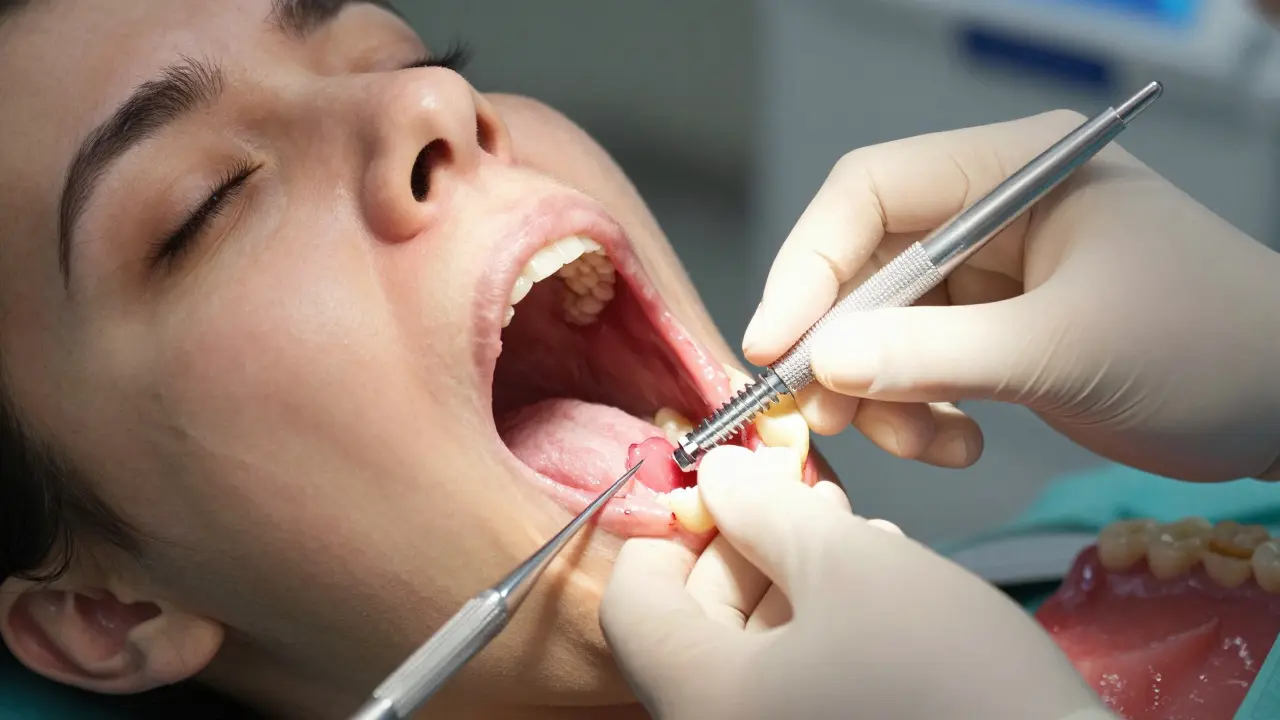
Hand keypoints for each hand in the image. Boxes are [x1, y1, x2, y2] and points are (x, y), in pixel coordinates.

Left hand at [599, 446, 1106, 719]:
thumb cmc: (948, 677)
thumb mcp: (848, 566)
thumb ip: (765, 511)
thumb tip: (719, 476)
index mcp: (701, 699)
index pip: (634, 601)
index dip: (670, 527)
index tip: (722, 483)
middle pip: (692, 622)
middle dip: (746, 544)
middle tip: (802, 495)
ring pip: (748, 650)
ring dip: (789, 579)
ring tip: (852, 532)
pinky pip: (793, 684)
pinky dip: (817, 628)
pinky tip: (875, 589)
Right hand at [742, 110, 1279, 481]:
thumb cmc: (1208, 347)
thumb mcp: (1064, 347)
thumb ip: (935, 352)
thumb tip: (823, 361)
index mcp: (1014, 170)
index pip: (872, 192)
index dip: (809, 264)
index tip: (774, 346)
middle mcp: (992, 211)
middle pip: (867, 264)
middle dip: (842, 345)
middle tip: (820, 416)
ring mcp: (993, 274)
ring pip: (883, 325)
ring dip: (880, 392)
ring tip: (919, 444)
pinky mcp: (995, 331)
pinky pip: (918, 364)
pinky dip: (919, 411)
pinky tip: (960, 445)